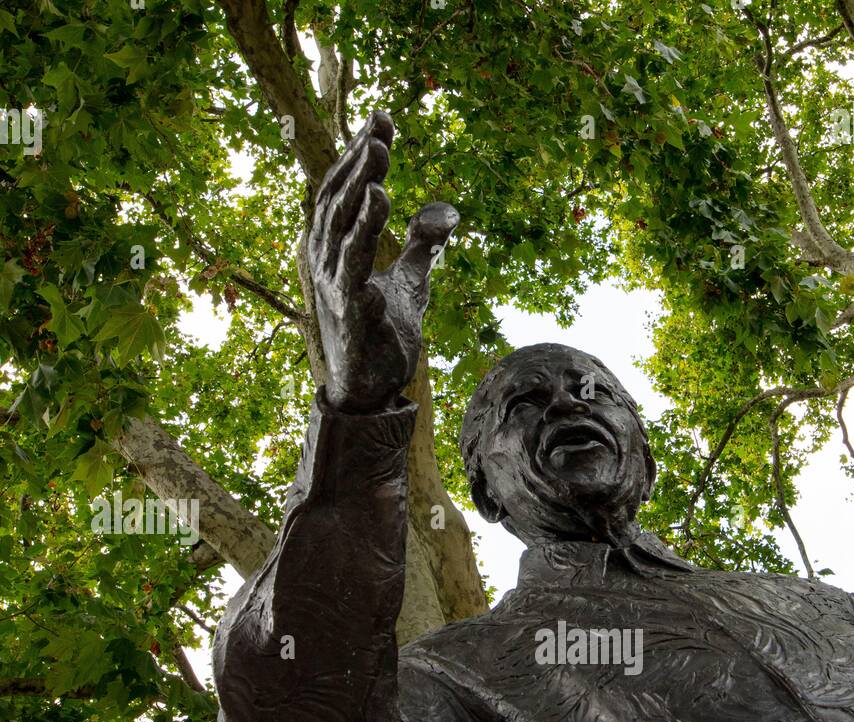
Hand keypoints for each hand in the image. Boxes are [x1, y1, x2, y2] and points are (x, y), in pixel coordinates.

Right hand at [308, 111, 459, 411]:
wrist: (370, 391)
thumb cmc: (381, 334)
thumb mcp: (410, 284)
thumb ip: (423, 248)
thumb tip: (446, 214)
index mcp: (335, 249)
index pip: (342, 191)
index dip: (358, 154)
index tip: (382, 119)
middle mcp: (326, 263)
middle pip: (337, 202)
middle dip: (358, 164)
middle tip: (380, 131)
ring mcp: (334, 289)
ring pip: (341, 232)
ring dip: (359, 194)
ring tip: (379, 161)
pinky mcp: (351, 315)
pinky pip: (353, 272)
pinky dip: (363, 239)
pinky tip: (377, 208)